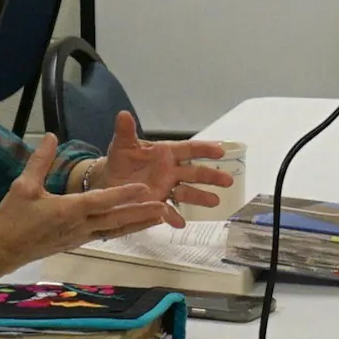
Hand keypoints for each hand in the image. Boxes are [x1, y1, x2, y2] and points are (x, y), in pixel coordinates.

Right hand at [0, 133, 180, 265]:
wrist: (4, 249)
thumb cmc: (13, 218)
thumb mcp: (23, 185)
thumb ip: (40, 161)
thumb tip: (51, 136)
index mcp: (68, 210)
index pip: (102, 200)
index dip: (124, 193)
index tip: (145, 188)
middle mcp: (80, 226)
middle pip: (117, 219)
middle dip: (141, 212)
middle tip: (165, 206)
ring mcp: (81, 236)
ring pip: (115, 230)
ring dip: (138, 223)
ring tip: (160, 216)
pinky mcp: (78, 242)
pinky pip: (106, 234)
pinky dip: (123, 229)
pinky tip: (134, 224)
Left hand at [85, 112, 237, 221]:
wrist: (110, 182)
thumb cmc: (121, 161)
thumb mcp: (121, 146)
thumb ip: (125, 132)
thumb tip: (123, 114)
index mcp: (165, 154)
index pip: (188, 150)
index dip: (204, 150)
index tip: (220, 151)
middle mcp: (171, 171)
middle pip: (194, 173)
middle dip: (211, 176)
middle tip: (228, 181)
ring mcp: (167, 188)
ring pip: (187, 192)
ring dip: (200, 197)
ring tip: (215, 202)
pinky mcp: (159, 204)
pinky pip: (169, 211)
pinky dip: (174, 217)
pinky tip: (180, 223)